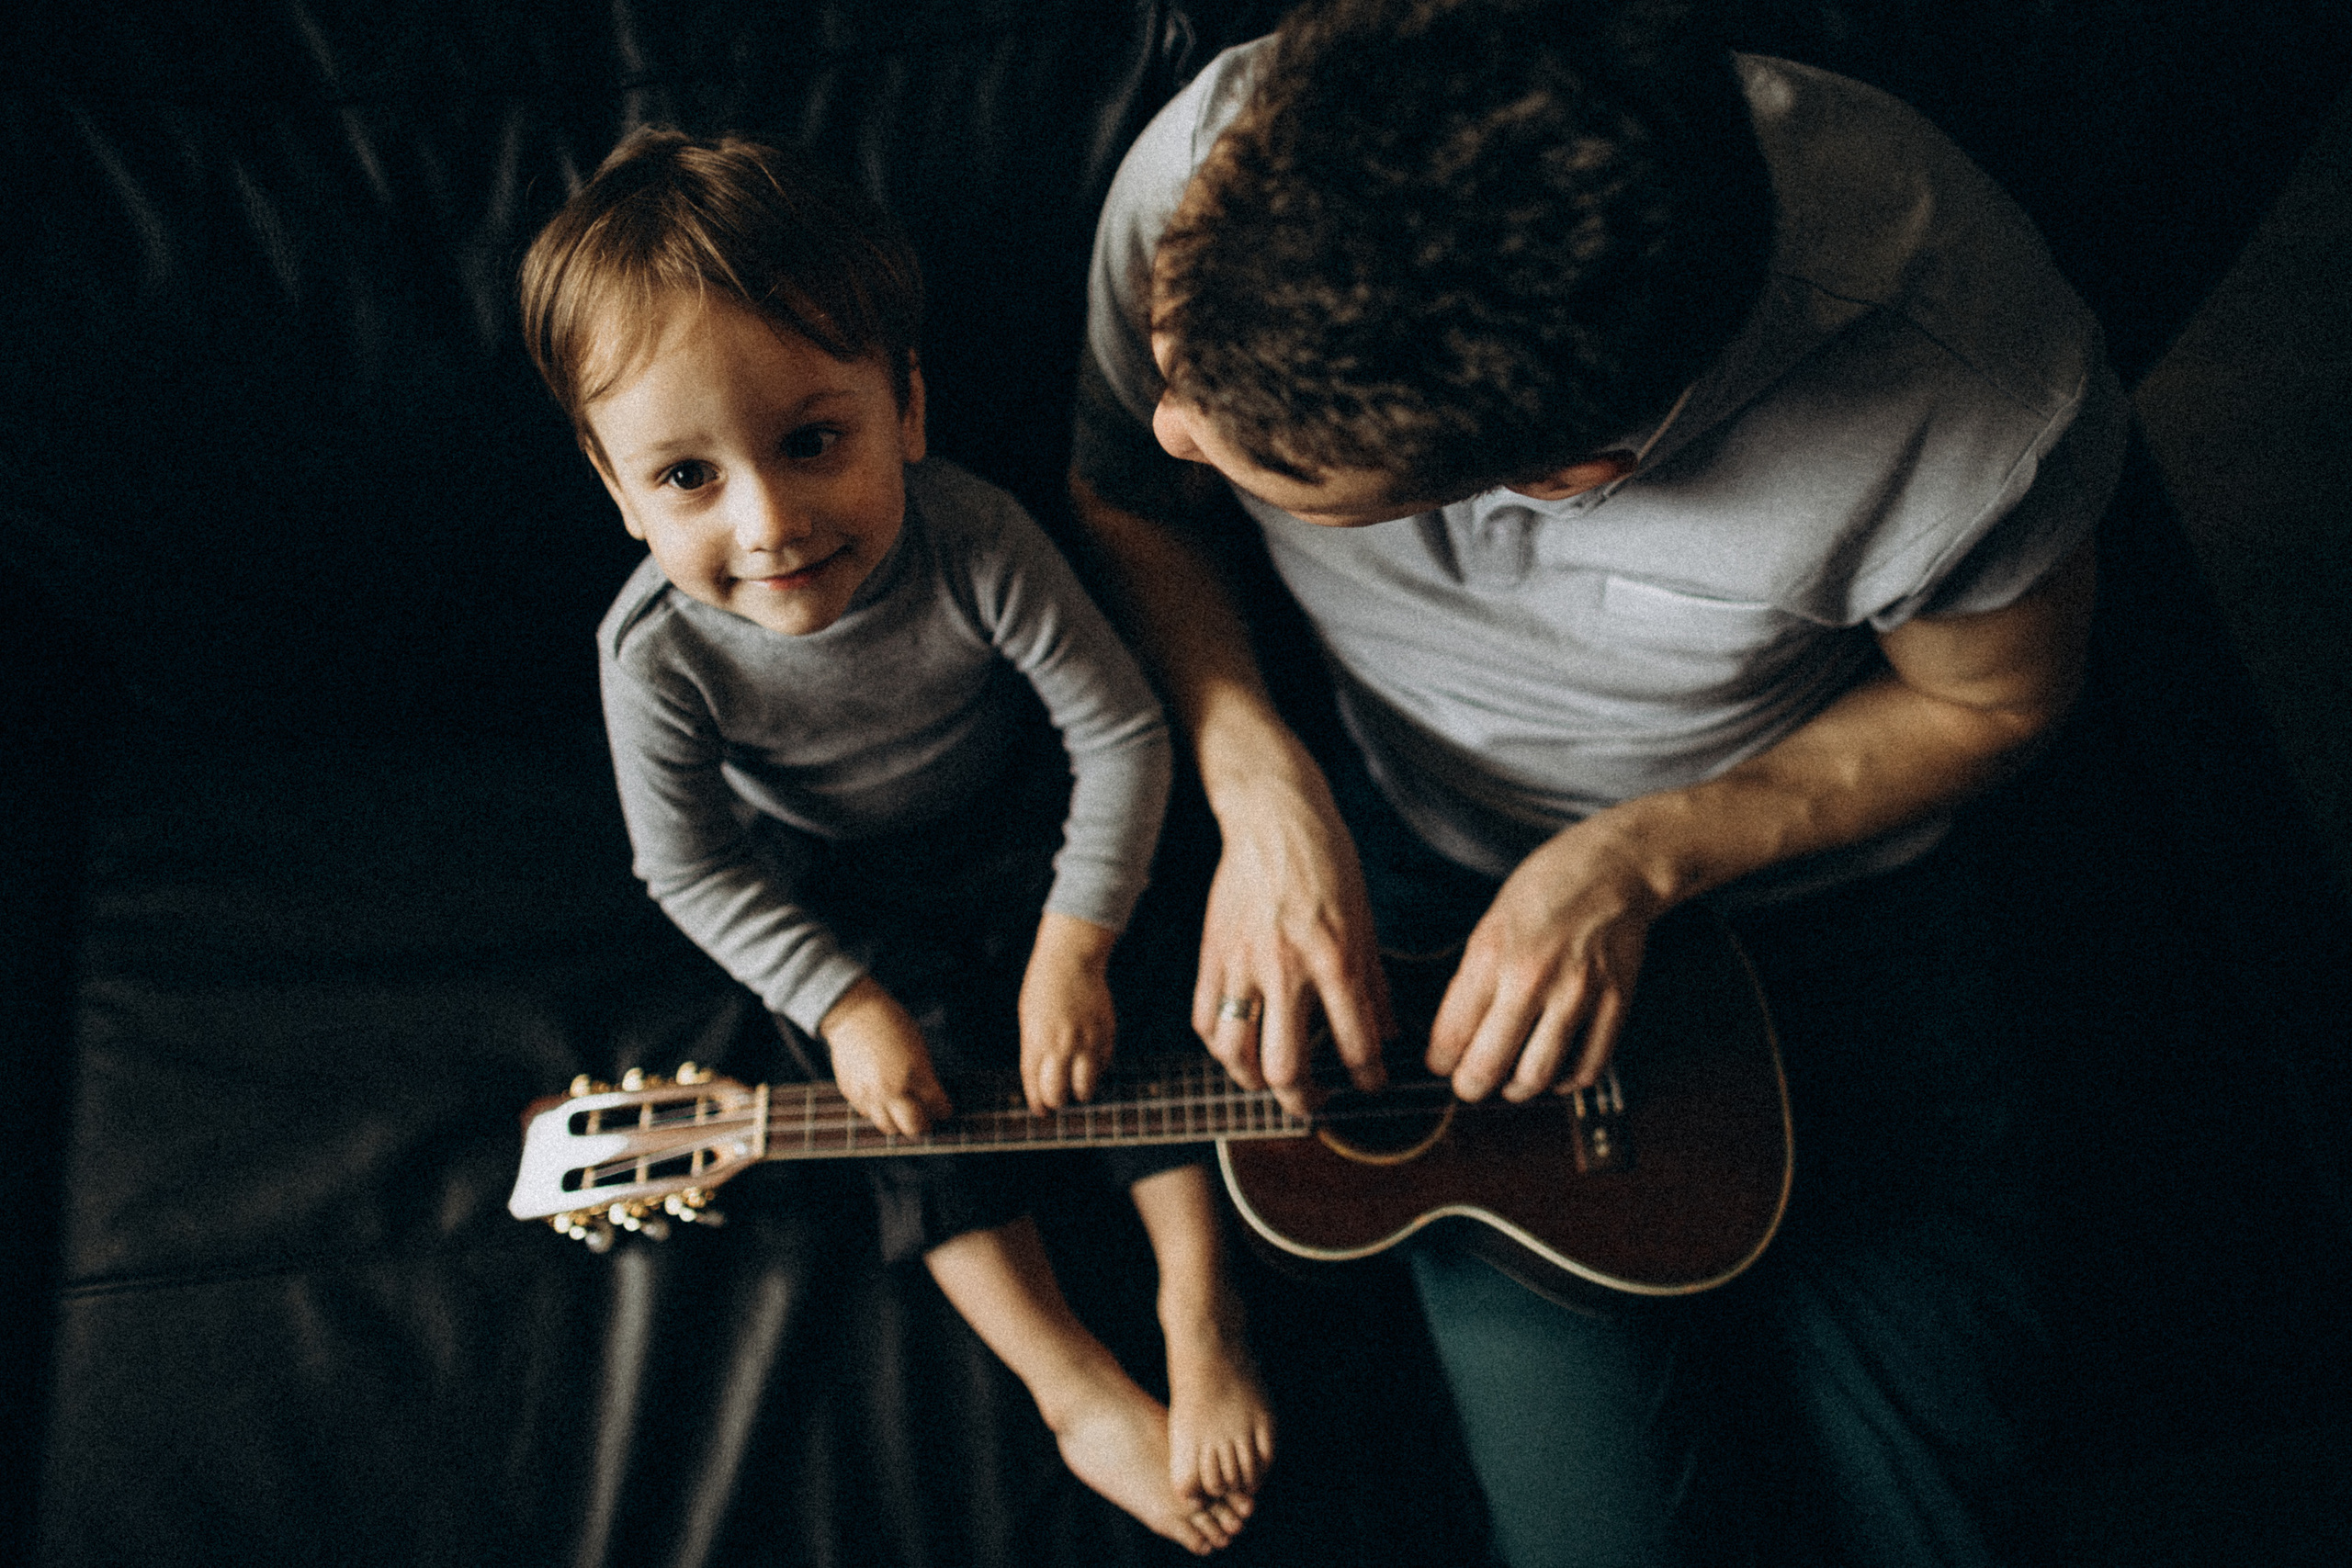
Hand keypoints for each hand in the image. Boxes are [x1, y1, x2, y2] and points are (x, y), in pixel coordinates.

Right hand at [820, 976, 953, 1135]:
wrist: (854, 1014)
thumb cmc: (891, 1024)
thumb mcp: (918, 1048)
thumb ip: (924, 1075)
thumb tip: (929, 1097)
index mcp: (916, 1075)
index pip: (937, 1107)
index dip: (944, 1110)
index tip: (944, 1110)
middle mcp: (892, 1090)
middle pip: (914, 1127)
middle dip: (923, 1125)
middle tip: (926, 1121)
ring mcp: (870, 1095)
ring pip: (889, 1128)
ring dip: (899, 1123)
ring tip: (902, 1114)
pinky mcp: (852, 1094)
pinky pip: (868, 1113)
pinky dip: (877, 1111)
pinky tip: (881, 1099)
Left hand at [1020, 912, 1119, 1111]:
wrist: (1071, 960)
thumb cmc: (1044, 990)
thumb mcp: (1030, 1021)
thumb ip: (1036, 1051)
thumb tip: (1044, 1082)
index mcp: (1037, 1042)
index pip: (1036, 1087)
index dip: (1039, 1104)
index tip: (1042, 1112)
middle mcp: (1061, 1045)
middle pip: (1059, 1094)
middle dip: (1057, 1101)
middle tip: (1058, 1099)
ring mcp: (1086, 1040)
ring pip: (1086, 1087)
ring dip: (1080, 1091)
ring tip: (1078, 1087)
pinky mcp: (1106, 1034)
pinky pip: (1103, 1065)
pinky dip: (1096, 1069)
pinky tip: (1090, 1061)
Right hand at [1192, 757, 1389, 1116]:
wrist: (1272, 818)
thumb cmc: (1326, 862)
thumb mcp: (1365, 921)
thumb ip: (1375, 982)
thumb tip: (1390, 1033)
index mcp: (1335, 959)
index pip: (1354, 1042)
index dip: (1368, 1077)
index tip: (1370, 1085)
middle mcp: (1287, 970)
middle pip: (1286, 1066)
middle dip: (1304, 1099)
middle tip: (1315, 1103)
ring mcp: (1242, 965)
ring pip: (1237, 1054)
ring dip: (1255, 1082)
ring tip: (1271, 1084)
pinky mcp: (1212, 955)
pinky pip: (1206, 1021)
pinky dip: (1221, 1048)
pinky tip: (1238, 1051)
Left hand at [1427, 819, 1666, 1101]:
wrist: (1613, 868)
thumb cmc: (1546, 889)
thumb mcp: (1491, 924)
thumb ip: (1474, 979)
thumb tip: (1456, 1034)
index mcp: (1491, 953)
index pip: (1452, 1032)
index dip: (1440, 1060)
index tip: (1440, 1063)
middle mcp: (1532, 977)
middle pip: (1488, 1065)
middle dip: (1470, 1086)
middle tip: (1469, 1084)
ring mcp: (1577, 993)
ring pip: (1536, 1076)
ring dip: (1516, 1090)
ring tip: (1510, 1082)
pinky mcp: (1615, 1003)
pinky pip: (1588, 1068)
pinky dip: (1565, 1082)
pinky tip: (1555, 1073)